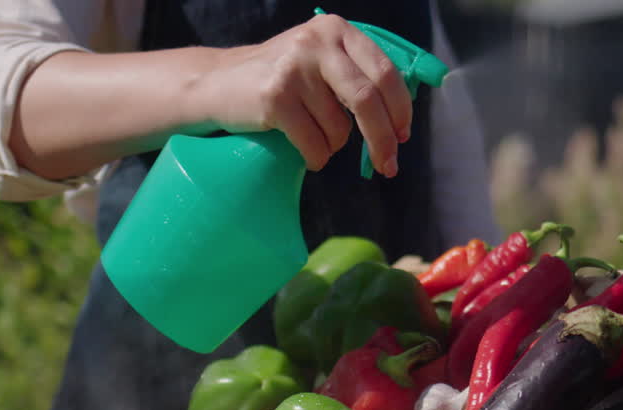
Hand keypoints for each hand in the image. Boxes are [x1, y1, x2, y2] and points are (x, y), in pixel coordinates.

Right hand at [196, 13, 411, 175]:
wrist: (218, 84)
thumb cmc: (281, 80)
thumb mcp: (321, 61)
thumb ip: (357, 75)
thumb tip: (400, 121)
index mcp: (336, 30)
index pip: (385, 72)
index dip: (400, 110)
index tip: (403, 137)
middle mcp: (317, 42)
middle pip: (367, 100)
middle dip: (382, 140)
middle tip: (388, 166)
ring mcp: (294, 68)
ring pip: (339, 129)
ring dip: (332, 146)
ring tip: (312, 137)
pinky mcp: (275, 97)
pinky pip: (314, 144)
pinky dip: (315, 157)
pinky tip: (304, 151)